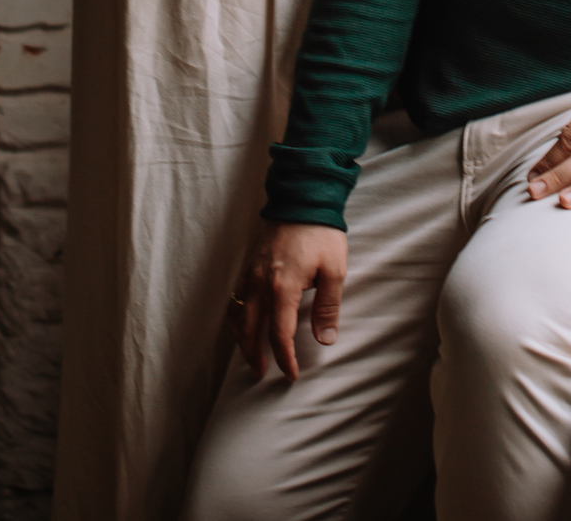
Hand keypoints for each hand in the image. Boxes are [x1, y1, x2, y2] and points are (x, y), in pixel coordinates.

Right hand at [230, 221, 347, 381]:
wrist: (303, 197)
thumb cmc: (321, 233)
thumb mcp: (334, 270)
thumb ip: (328, 307)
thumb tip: (325, 340)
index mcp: (283, 288)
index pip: (279, 334)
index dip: (284, 359)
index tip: (291, 374)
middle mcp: (261, 284)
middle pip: (250, 330)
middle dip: (255, 355)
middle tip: (263, 373)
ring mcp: (252, 273)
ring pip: (238, 316)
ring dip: (242, 340)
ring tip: (250, 355)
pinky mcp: (249, 264)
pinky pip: (236, 298)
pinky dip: (235, 318)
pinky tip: (243, 324)